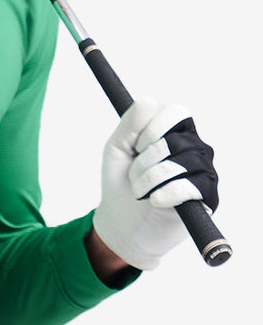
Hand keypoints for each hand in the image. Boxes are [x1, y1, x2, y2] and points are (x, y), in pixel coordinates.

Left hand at [93, 96, 218, 270]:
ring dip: (150, 178)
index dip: (153, 128)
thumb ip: (129, 123)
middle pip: (177, 139)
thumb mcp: (117, 148)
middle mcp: (195, 148)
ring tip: (139, 191)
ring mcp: (204, 172)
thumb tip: (148, 100)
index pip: (177, 111)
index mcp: (176, 132)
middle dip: (146, 159)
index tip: (135, 146)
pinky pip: (192, 186)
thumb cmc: (121, 183)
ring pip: (183, 163)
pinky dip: (166, 193)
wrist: (122, 223)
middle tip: (133, 175)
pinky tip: (154, 200)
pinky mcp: (207, 198)